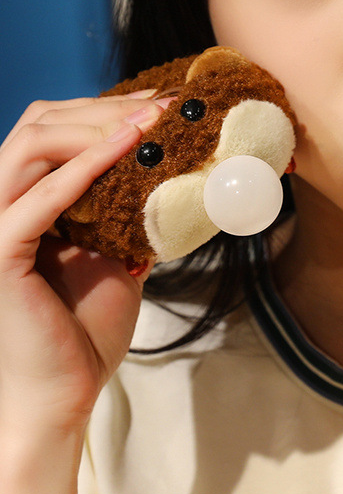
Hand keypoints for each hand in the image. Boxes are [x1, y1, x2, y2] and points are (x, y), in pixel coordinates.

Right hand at [0, 93, 163, 455]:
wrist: (65, 391)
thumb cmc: (85, 327)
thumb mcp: (116, 253)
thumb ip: (127, 213)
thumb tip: (174, 176)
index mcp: (23, 202)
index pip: (51, 131)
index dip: (102, 109)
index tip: (159, 102)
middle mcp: (0, 206)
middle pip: (37, 125)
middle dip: (102, 108)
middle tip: (160, 106)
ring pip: (28, 147)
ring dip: (93, 127)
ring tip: (149, 122)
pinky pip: (36, 200)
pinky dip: (82, 168)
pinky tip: (127, 149)